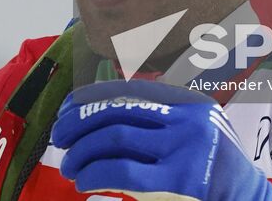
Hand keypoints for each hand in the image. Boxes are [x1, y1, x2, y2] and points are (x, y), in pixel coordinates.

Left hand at [51, 79, 271, 200]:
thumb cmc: (212, 171)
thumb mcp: (191, 133)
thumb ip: (157, 122)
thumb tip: (96, 117)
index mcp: (186, 102)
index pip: (126, 90)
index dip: (89, 98)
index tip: (66, 111)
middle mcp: (186, 118)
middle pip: (116, 110)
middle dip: (78, 123)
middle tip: (60, 139)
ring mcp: (185, 148)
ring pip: (115, 137)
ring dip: (82, 151)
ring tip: (70, 166)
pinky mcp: (180, 180)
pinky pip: (123, 170)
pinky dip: (94, 173)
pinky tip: (83, 181)